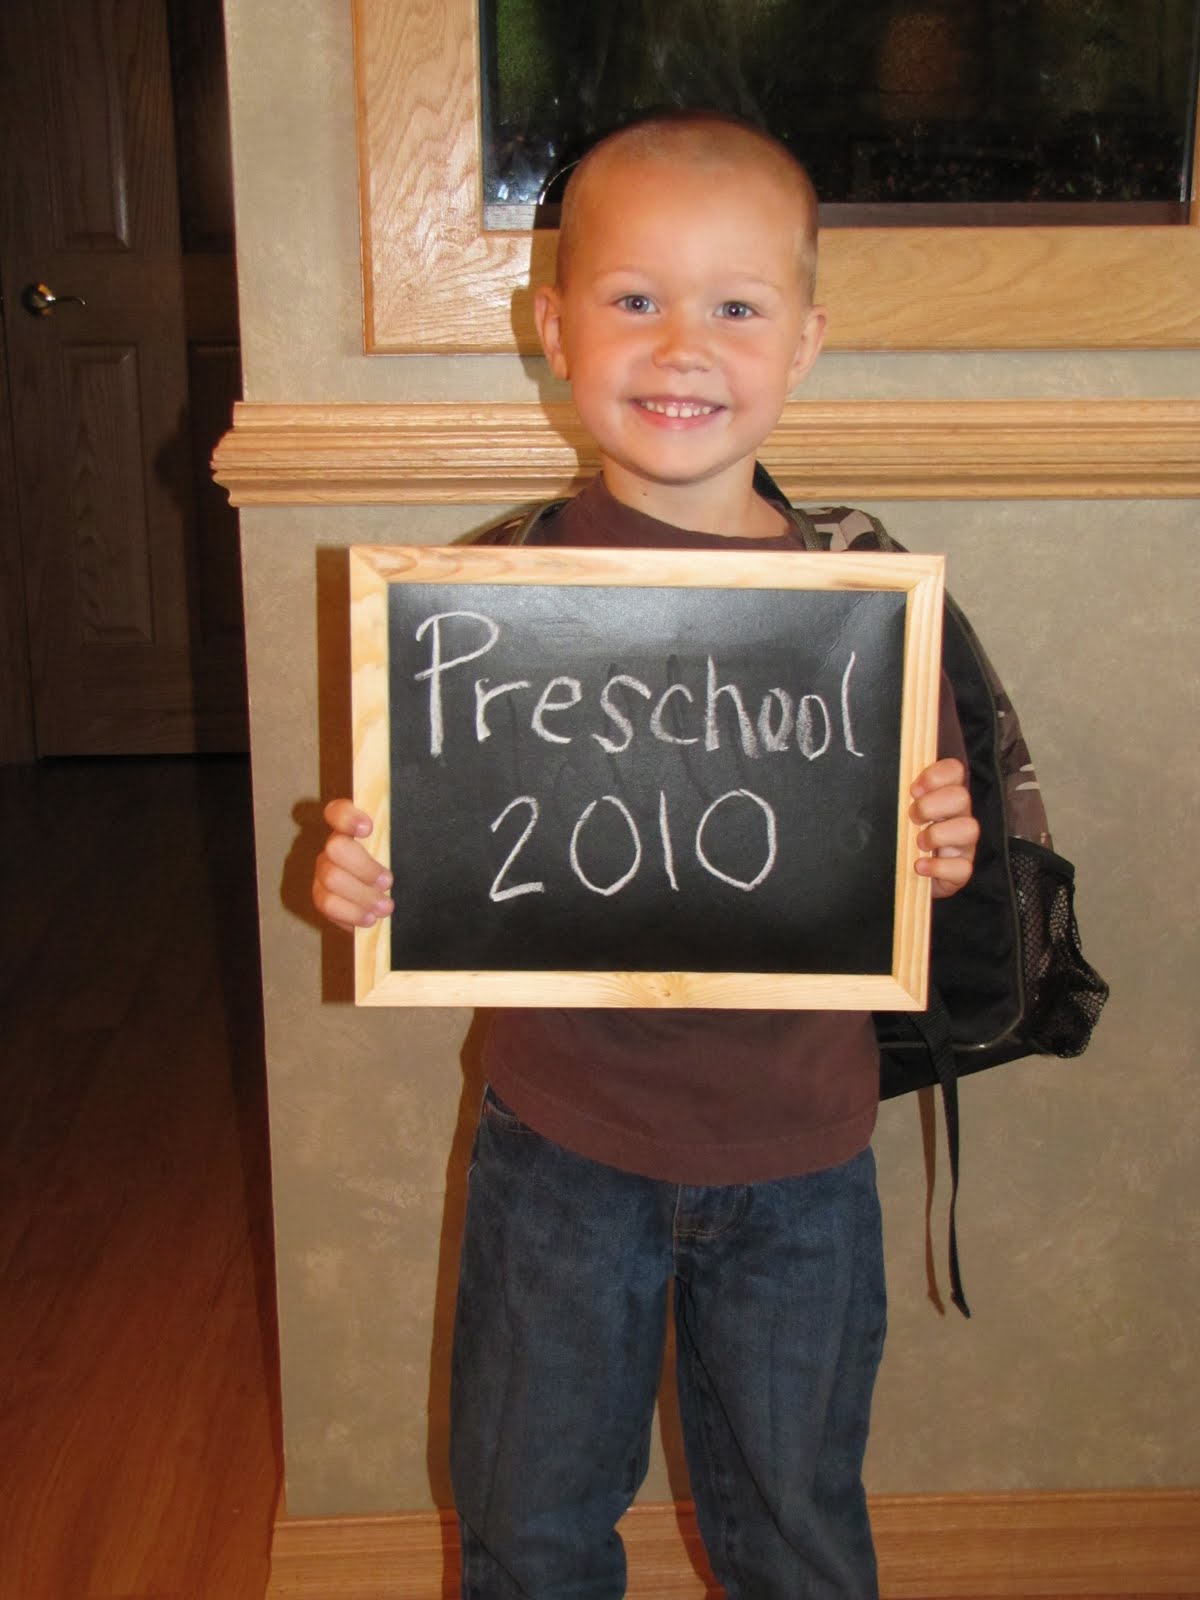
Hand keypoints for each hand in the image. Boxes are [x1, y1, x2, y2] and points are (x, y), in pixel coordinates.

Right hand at [311, 799, 394, 931]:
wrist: (389, 902)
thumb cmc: (401, 870)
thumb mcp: (404, 853)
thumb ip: (403, 841)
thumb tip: (421, 831)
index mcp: (353, 828)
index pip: (338, 811)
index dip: (347, 817)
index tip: (368, 829)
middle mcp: (334, 846)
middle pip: (335, 847)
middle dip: (363, 867)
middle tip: (388, 882)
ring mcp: (323, 871)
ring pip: (331, 878)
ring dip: (361, 895)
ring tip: (386, 907)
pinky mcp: (321, 896)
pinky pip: (327, 904)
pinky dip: (350, 913)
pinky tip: (369, 918)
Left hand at [910, 758, 978, 899]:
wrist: (907, 878)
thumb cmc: (903, 840)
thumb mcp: (898, 815)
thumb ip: (898, 798)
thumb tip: (880, 781)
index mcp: (944, 797)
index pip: (954, 771)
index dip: (936, 775)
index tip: (913, 789)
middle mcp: (959, 817)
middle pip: (962, 796)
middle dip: (931, 805)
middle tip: (912, 817)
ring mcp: (963, 844)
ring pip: (970, 829)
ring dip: (938, 835)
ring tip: (918, 843)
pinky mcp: (961, 870)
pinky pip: (962, 867)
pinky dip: (938, 867)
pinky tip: (920, 866)